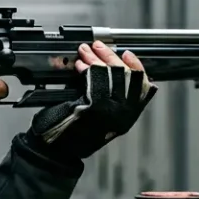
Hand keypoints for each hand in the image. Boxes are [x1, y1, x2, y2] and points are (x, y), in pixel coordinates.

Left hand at [28, 41, 156, 159]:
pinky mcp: (95, 106)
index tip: (127, 54)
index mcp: (127, 117)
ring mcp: (111, 111)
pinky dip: (87, 69)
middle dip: (111, 57)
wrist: (56, 152)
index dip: (136, 66)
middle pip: (126, 76)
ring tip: (85, 50)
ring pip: (110, 74)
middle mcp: (123, 115)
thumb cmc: (73, 135)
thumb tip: (108, 69)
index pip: (142, 85)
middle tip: (100, 46)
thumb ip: (109, 96)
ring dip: (96, 58)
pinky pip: (95, 80)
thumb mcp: (98, 115)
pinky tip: (80, 65)